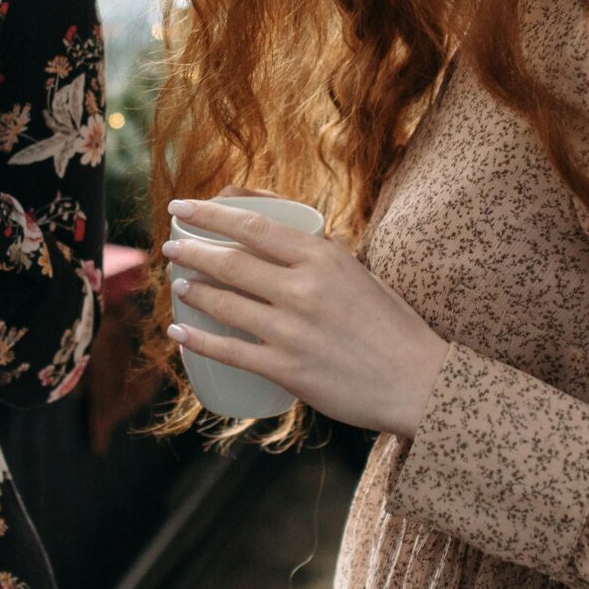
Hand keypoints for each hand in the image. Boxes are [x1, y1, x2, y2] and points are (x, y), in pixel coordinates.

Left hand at [160, 197, 451, 437]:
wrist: (418, 381)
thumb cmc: (390, 322)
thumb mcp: (355, 268)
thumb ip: (315, 246)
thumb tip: (267, 218)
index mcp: (322, 256)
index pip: (252, 226)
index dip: (209, 214)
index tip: (181, 208)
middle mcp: (304, 288)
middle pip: (230, 262)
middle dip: (191, 251)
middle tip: (171, 247)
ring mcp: (293, 330)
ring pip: (224, 305)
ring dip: (193, 292)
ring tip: (179, 285)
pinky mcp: (287, 369)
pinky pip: (229, 352)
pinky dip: (198, 340)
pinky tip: (179, 332)